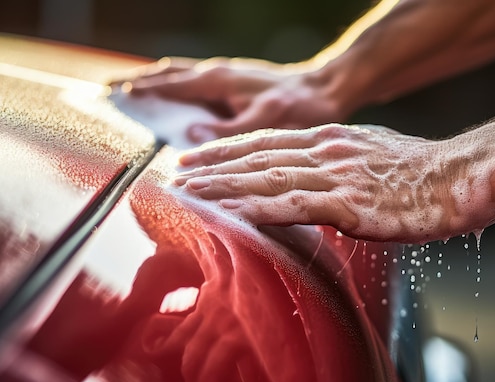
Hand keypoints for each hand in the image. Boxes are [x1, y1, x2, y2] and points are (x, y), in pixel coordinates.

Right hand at [117, 57, 349, 140]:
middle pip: (169, 74)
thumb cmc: (297, 106)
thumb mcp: (265, 120)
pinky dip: (177, 85)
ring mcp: (226, 76)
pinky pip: (196, 81)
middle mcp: (217, 74)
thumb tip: (189, 136)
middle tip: (112, 87)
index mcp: (217, 80)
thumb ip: (227, 130)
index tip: (113, 93)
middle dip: (140, 80)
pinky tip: (177, 98)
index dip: (141, 90)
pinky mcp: (236, 83)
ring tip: (135, 88)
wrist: (323, 90)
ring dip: (157, 80)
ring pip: (181, 74)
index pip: (169, 84)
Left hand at [173, 124, 494, 242]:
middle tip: (178, 173)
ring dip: (223, 186)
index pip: (269, 142)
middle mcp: (327, 151)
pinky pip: (294, 205)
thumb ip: (340, 167)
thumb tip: (319, 180)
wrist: (461, 178)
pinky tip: (230, 212)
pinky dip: (257, 208)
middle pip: (258, 156)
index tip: (200, 157)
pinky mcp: (349, 203)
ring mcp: (336, 175)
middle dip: (214, 165)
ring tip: (187, 192)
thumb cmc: (422, 173)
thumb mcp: (373, 157)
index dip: (229, 150)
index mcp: (332, 139)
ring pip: (267, 178)